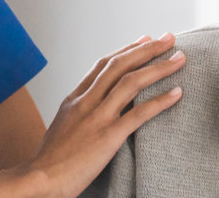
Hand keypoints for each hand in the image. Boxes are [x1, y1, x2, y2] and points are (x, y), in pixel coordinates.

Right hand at [22, 33, 185, 197]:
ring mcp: (97, 118)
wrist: (39, 180)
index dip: (127, 50)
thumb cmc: (49, 161)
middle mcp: (86, 102)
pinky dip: (161, 101)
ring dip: (159, 67)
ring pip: (132, 82)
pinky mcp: (108, 137)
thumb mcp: (61, 127)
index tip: (144, 40)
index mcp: (74, 99)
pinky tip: (176, 94)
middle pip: (120, 65)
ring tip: (179, 58)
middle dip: (147, 49)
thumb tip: (93, 108)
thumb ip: (78, 114)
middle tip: (168, 38)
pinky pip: (139, 114)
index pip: (103, 65)